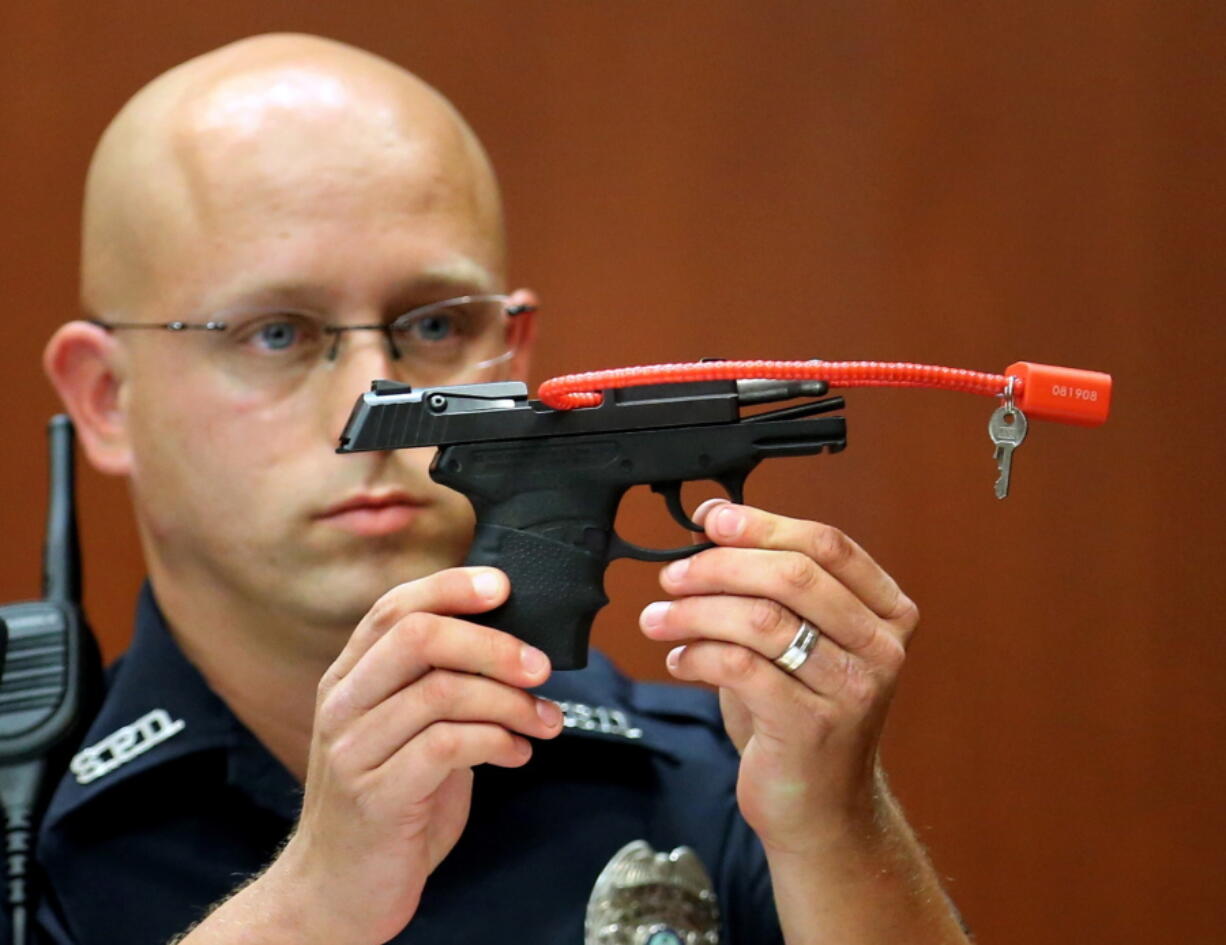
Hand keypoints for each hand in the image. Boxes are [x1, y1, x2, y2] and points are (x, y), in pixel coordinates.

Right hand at [261, 567, 562, 944]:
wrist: (337, 892)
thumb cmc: (390, 805)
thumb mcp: (407, 732)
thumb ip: (441, 686)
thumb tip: (513, 645)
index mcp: (349, 679)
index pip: (394, 608)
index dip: (450, 587)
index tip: (503, 587)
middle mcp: (343, 704)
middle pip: (418, 636)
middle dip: (492, 643)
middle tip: (540, 666)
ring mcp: (354, 750)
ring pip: (442, 690)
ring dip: (510, 702)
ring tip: (545, 721)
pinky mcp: (377, 796)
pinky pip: (448, 746)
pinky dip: (498, 742)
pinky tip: (518, 753)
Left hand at [639, 500, 918, 857]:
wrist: (821, 807)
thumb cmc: (802, 713)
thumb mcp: (802, 641)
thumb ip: (771, 587)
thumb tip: (713, 524)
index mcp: (887, 612)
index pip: (826, 545)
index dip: (763, 524)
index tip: (712, 519)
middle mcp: (880, 648)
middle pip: (793, 575)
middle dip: (720, 565)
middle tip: (672, 574)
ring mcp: (852, 689)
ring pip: (761, 620)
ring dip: (696, 611)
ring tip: (659, 618)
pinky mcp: (811, 726)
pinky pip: (740, 667)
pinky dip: (698, 656)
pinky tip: (679, 661)